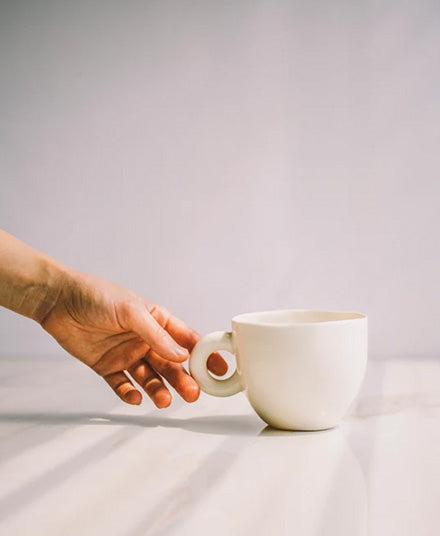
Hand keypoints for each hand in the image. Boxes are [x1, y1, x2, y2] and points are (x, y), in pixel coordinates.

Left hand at [41, 271, 226, 406]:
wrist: (59, 300)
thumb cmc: (97, 295)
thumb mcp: (131, 311)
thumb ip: (157, 335)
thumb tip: (183, 355)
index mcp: (157, 321)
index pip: (186, 340)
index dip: (204, 355)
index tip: (219, 370)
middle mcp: (145, 340)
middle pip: (170, 364)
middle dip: (183, 379)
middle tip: (193, 393)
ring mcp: (127, 354)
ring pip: (150, 377)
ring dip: (159, 389)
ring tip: (164, 400)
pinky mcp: (107, 366)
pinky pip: (122, 385)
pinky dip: (129, 394)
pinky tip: (135, 398)